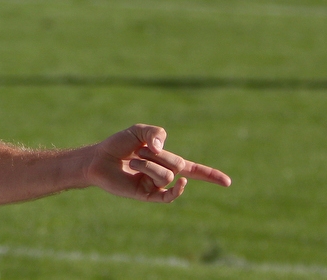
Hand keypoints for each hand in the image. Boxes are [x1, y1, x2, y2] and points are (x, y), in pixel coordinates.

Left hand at [84, 124, 230, 202]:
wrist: (98, 159)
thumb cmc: (117, 144)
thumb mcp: (138, 131)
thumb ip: (154, 132)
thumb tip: (161, 148)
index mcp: (165, 160)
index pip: (193, 169)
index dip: (210, 175)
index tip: (228, 182)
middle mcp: (164, 174)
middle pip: (178, 164)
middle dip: (158, 154)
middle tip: (138, 151)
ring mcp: (156, 186)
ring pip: (166, 175)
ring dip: (148, 164)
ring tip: (131, 162)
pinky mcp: (147, 196)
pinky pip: (168, 195)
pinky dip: (176, 190)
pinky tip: (179, 183)